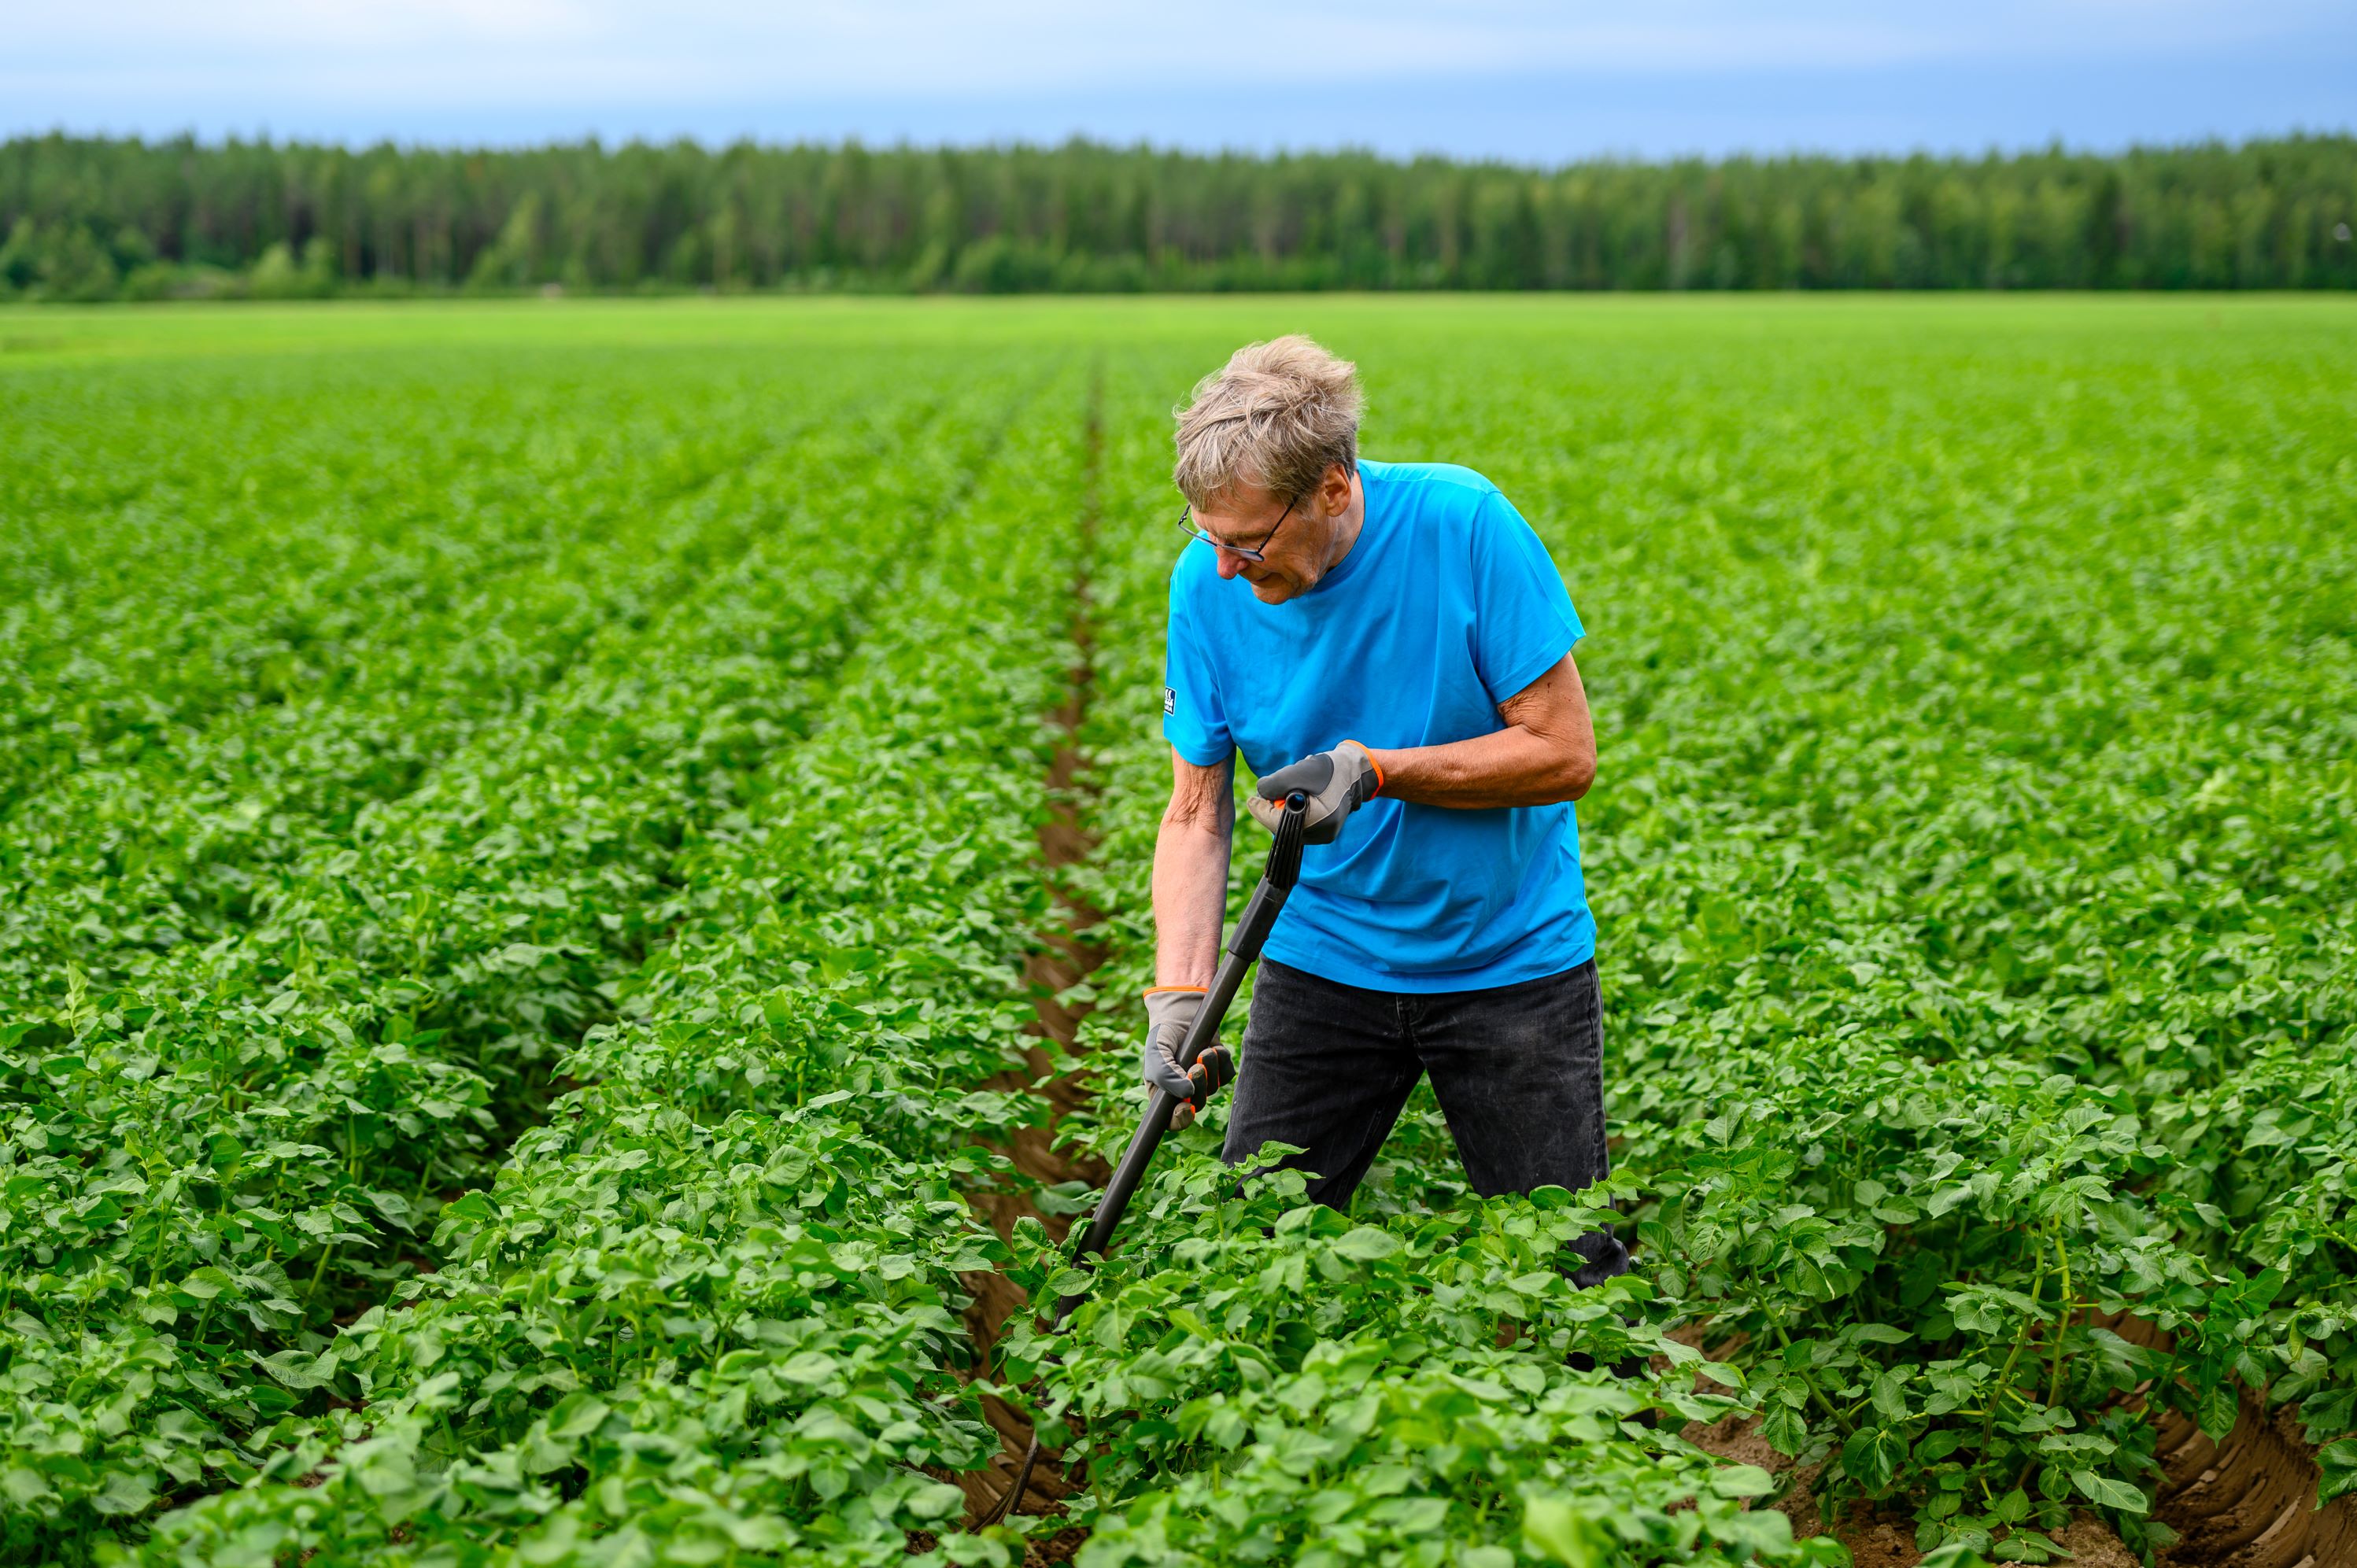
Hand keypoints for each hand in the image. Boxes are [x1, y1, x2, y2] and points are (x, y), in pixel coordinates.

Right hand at [1140, 986, 1232, 1128]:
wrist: (1180, 1009)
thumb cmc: (1162, 1034)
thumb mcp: (1155, 1053)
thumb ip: (1165, 1075)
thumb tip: (1188, 1095)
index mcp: (1164, 1093)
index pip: (1172, 1120)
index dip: (1180, 1120)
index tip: (1186, 1108)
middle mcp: (1184, 1090)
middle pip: (1197, 1105)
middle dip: (1199, 1087)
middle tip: (1195, 1067)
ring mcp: (1203, 1080)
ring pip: (1213, 1089)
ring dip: (1211, 1070)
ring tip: (1204, 1051)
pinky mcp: (1218, 1067)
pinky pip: (1227, 1075)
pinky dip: (1223, 1062)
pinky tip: (1213, 1048)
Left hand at [1246, 740, 1381, 843]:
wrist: (1357, 772)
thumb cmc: (1330, 770)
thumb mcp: (1299, 771)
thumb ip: (1274, 784)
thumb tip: (1260, 794)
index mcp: (1315, 823)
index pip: (1276, 823)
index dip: (1261, 809)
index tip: (1251, 799)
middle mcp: (1320, 835)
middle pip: (1282, 824)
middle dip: (1276, 805)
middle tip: (1278, 787)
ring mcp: (1324, 835)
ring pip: (1291, 822)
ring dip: (1287, 805)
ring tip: (1299, 786)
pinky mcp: (1325, 831)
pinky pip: (1301, 821)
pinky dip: (1297, 808)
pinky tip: (1306, 793)